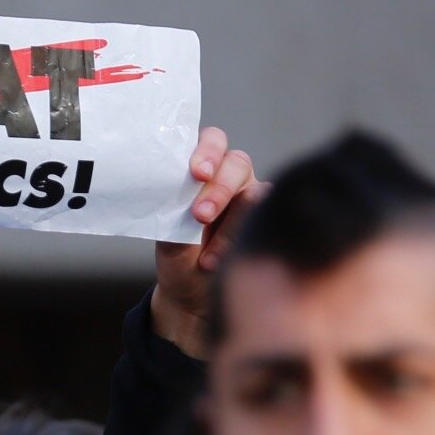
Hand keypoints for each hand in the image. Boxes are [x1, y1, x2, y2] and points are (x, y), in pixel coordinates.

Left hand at [149, 125, 264, 359]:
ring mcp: (251, 196)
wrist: (192, 292)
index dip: (207, 151)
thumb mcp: (168, 238)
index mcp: (201, 167)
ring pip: (254, 192)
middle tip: (200, 216)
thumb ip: (174, 215)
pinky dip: (241, 239)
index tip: (197, 173)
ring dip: (230, 221)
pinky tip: (218, 259)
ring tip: (206, 254)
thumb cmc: (178, 255)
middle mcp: (229, 175)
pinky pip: (266, 217)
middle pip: (237, 162)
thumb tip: (180, 202)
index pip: (210, 142)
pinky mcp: (266, 219)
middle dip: (219, 188)